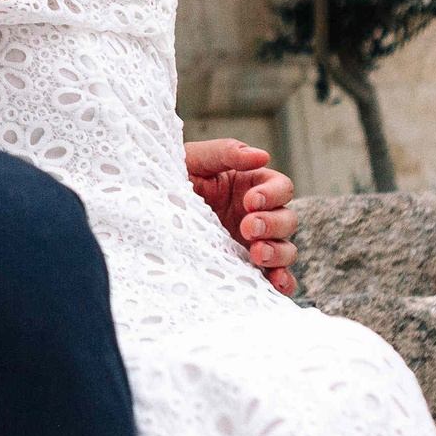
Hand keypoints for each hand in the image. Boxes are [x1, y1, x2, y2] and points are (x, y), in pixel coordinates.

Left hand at [186, 138, 298, 294]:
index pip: (281, 188)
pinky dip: (282, 282)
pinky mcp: (248, 268)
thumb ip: (226, 152)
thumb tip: (262, 155)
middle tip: (248, 227)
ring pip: (286, 250)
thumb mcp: (195, 160)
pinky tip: (274, 283)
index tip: (250, 201)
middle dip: (272, 224)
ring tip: (257, 254)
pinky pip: (276, 278)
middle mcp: (260, 215)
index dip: (272, 195)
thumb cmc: (174, 179)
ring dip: (278, 253)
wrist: (148, 213)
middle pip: (287, 220)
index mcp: (252, 186)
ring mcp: (256, 243)